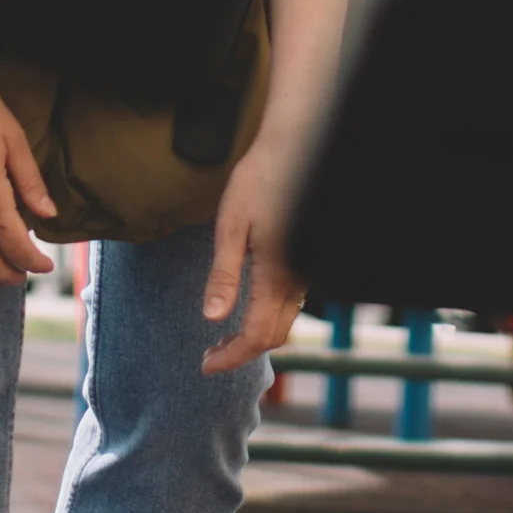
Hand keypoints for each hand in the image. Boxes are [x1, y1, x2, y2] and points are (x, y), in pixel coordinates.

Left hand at [198, 125, 310, 375]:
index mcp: (276, 275)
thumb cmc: (259, 180)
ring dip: (256, 338)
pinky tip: (248, 307)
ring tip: (224, 338)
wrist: (295, 148)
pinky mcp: (307, 262)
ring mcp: (306, 272)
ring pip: (286, 322)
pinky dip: (269, 318)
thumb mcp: (231, 226)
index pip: (255, 336)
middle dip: (242, 352)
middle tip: (210, 355)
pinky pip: (292, 304)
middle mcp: (297, 280)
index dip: (231, 357)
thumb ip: (224, 275)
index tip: (205, 364)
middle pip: (274, 337)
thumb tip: (212, 318)